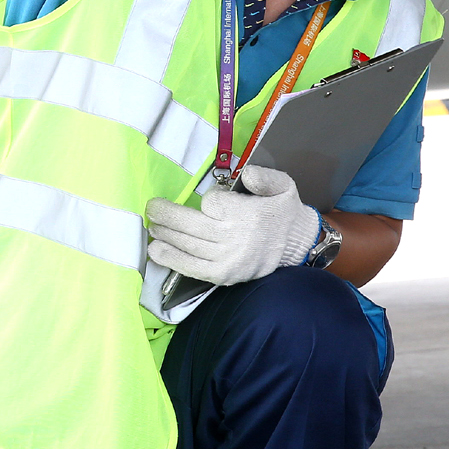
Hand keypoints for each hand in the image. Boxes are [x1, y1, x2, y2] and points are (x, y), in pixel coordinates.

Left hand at [144, 166, 320, 285]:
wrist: (296, 246)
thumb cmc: (283, 212)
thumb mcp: (283, 185)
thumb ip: (265, 177)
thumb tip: (246, 173)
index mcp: (248, 214)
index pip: (213, 203)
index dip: (209, 199)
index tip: (212, 200)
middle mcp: (235, 238)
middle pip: (192, 225)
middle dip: (167, 215)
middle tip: (152, 208)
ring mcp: (227, 259)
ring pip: (188, 245)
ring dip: (165, 235)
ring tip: (152, 226)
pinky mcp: (223, 275)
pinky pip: (192, 268)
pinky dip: (172, 259)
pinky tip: (156, 250)